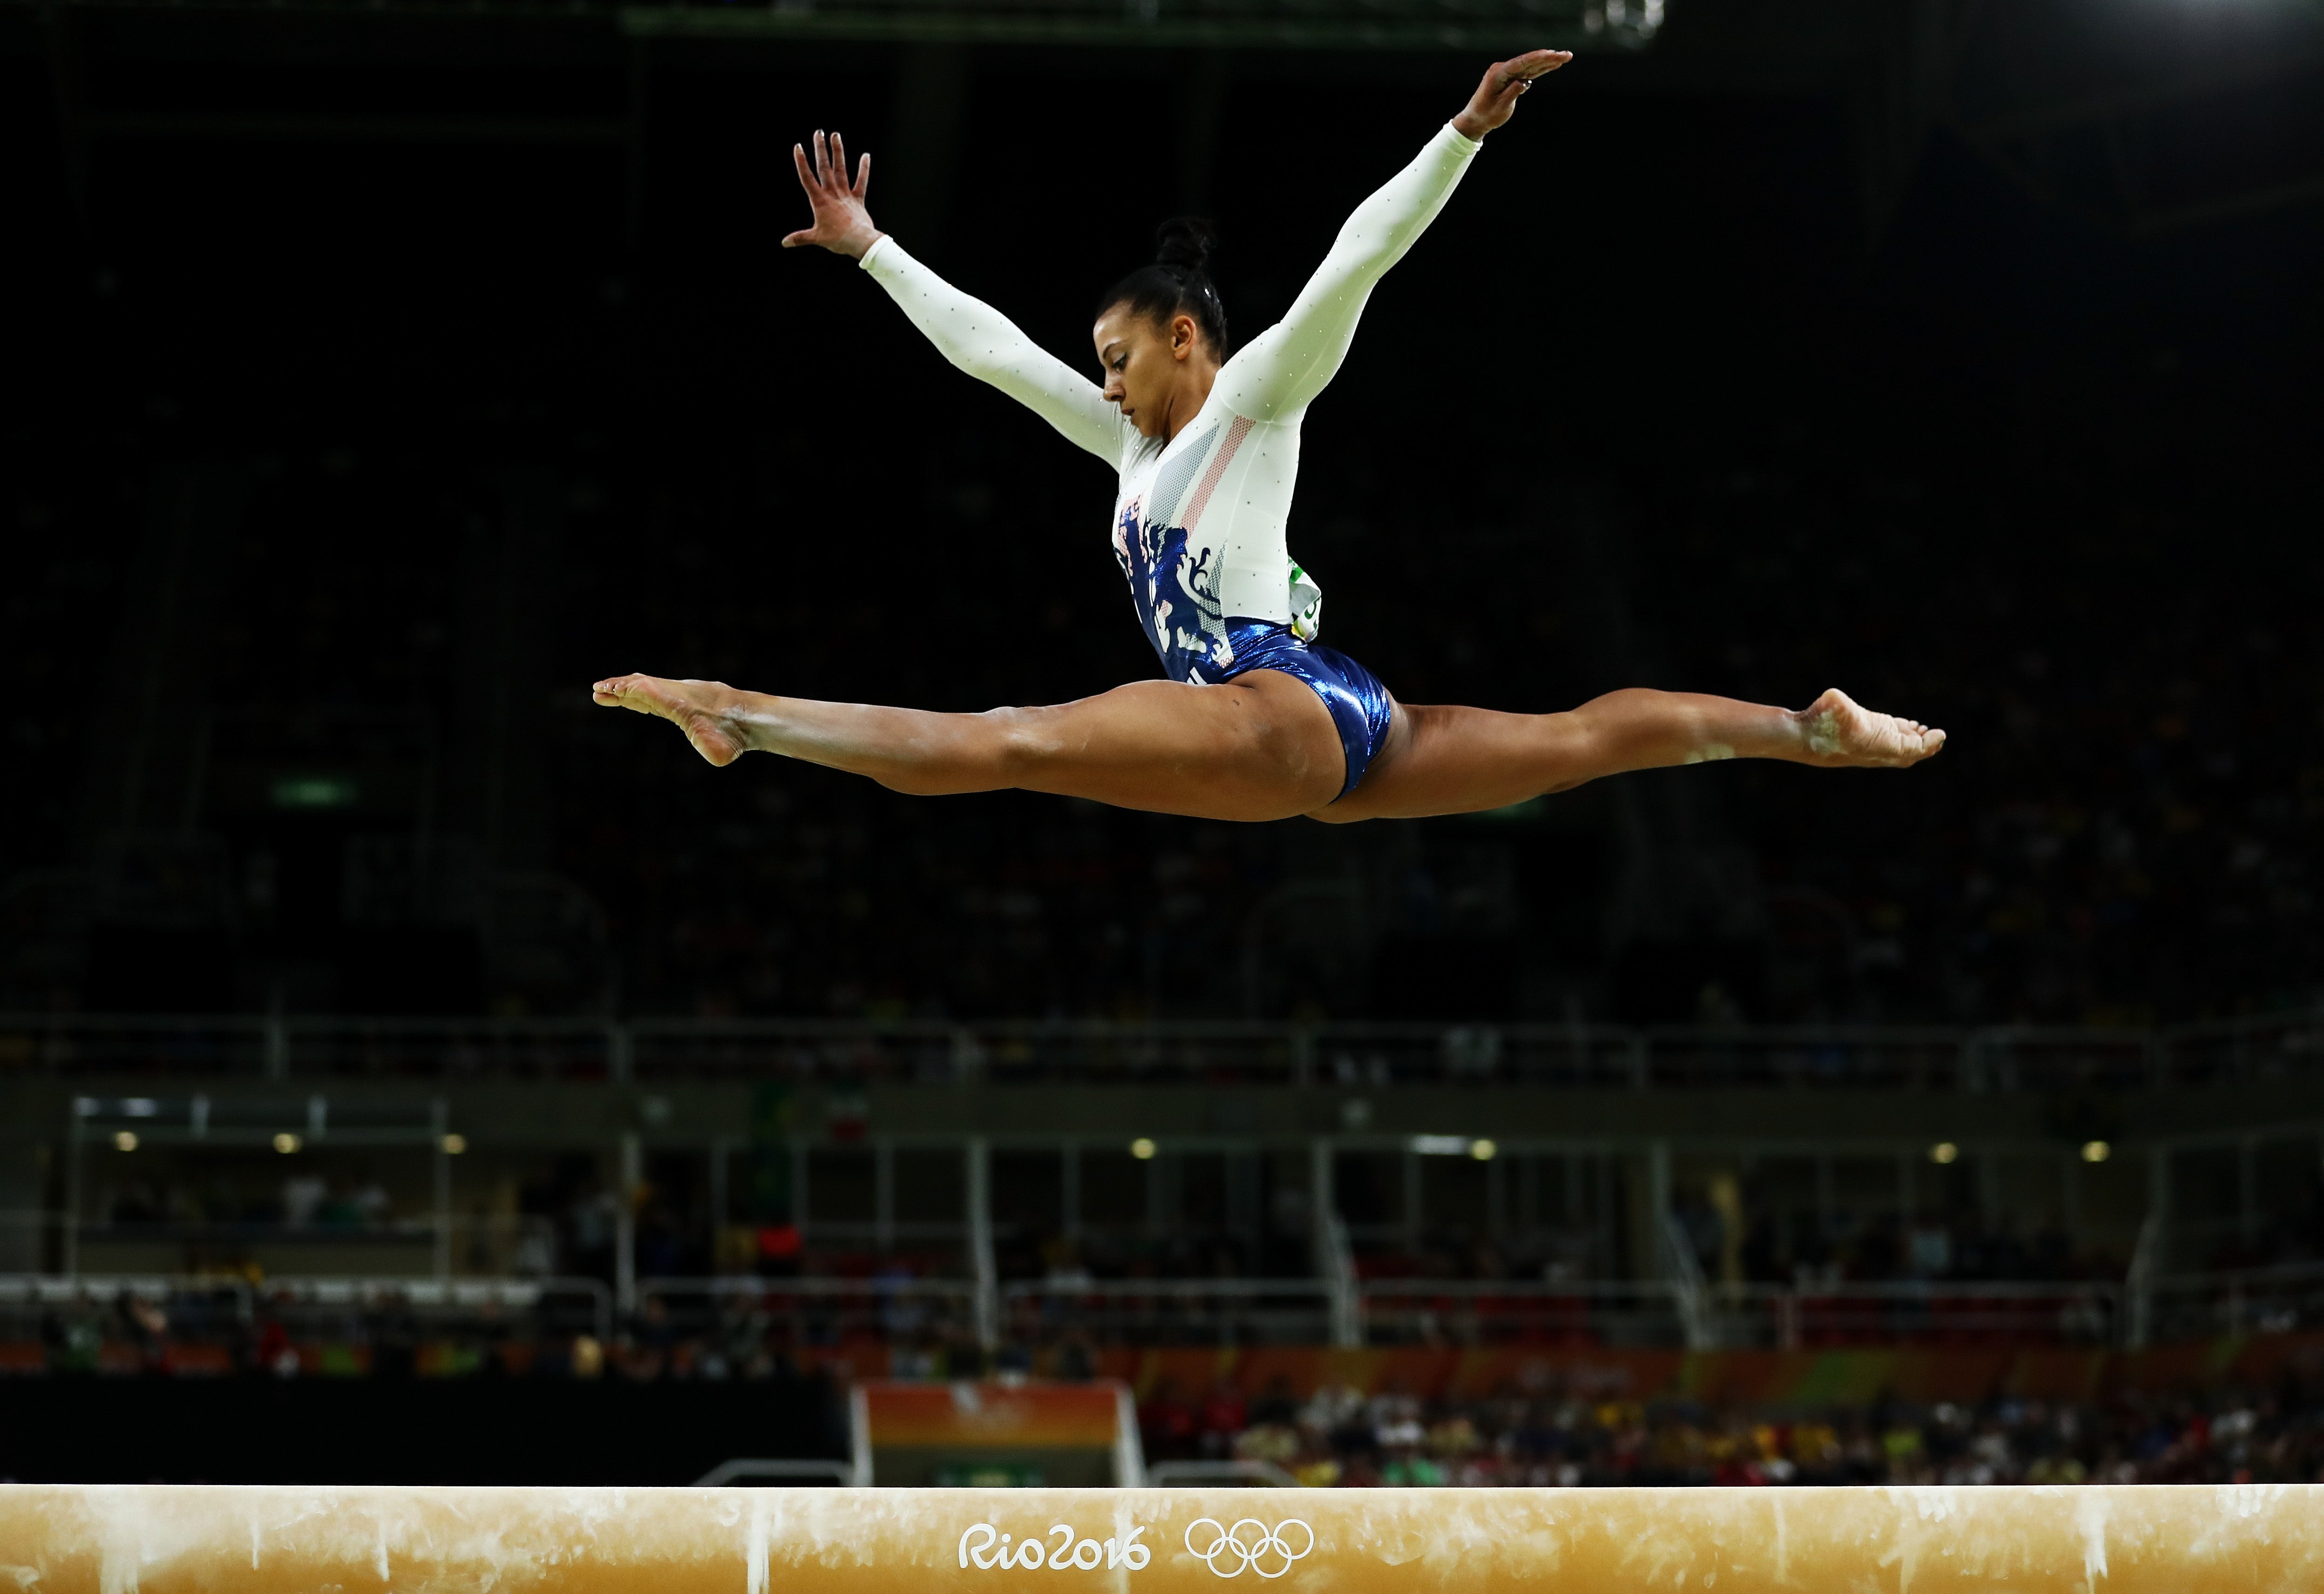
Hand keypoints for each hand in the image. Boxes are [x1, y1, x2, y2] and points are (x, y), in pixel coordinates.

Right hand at [783, 129, 881, 258]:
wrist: (859, 242)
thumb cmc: (837, 240)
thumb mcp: (816, 238)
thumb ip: (800, 238)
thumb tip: (784, 243)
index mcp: (819, 201)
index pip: (807, 178)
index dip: (801, 162)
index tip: (798, 146)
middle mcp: (832, 193)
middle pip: (824, 167)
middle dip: (820, 149)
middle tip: (818, 132)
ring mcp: (846, 194)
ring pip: (840, 169)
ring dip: (838, 151)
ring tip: (835, 134)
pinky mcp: (858, 199)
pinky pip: (861, 181)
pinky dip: (864, 169)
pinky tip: (866, 155)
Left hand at [1450, 49, 1571, 139]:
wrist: (1474, 119)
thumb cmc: (1485, 115)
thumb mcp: (1500, 107)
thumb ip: (1513, 93)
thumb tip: (1526, 82)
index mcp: (1498, 73)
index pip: (1521, 63)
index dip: (1538, 58)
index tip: (1553, 54)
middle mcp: (1503, 69)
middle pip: (1529, 61)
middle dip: (1549, 57)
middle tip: (1567, 54)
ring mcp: (1507, 73)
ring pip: (1531, 66)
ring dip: (1548, 62)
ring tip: (1564, 57)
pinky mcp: (1511, 78)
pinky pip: (1528, 72)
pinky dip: (1541, 69)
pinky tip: (1553, 65)